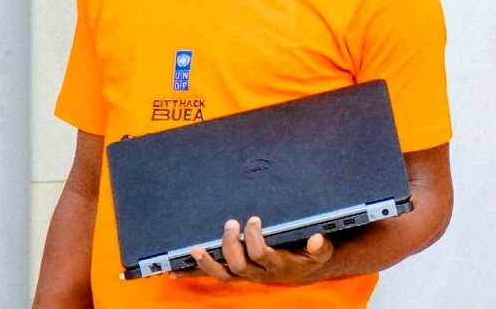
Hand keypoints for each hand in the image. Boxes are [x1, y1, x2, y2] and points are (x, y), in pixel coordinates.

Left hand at [168, 216, 333, 284]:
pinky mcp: (237, 273)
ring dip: (208, 263)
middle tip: (231, 222)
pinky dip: (196, 272)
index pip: (261, 254)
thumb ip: (319, 246)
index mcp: (278, 264)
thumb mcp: (320, 251)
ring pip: (223, 275)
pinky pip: (215, 275)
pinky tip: (175, 271)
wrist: (303, 270)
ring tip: (196, 248)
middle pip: (239, 265)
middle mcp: (260, 273)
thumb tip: (316, 238)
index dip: (254, 238)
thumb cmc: (309, 255)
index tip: (253, 219)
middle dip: (231, 244)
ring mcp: (246, 274)